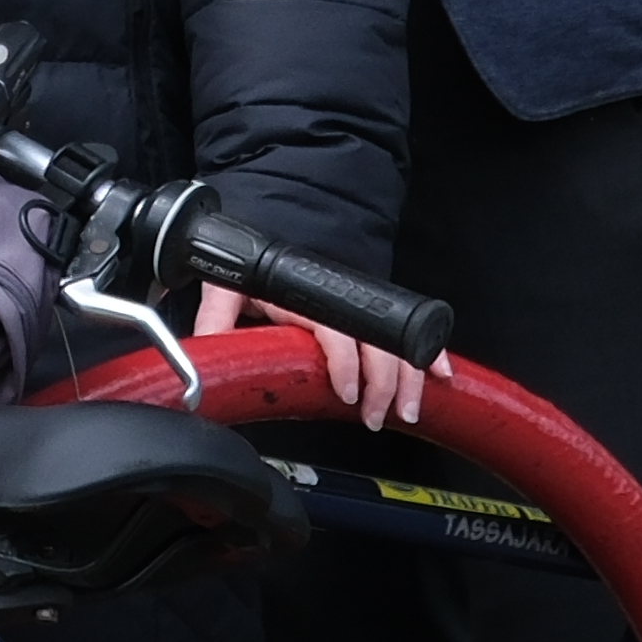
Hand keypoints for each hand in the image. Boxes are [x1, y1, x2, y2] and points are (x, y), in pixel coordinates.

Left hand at [198, 280, 429, 429]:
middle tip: (379, 418)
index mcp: (305, 298)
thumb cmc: (250, 264)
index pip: (335, 332)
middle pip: (377, 343)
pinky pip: (407, 333)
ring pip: (398, 342)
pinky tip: (443, 377)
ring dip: (410, 377)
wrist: (272, 223)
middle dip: (386, 383)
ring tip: (408, 411)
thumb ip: (215, 323)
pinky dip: (430, 354)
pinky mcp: (370, 313)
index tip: (349, 395)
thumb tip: (199, 361)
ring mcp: (359, 306)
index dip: (346, 364)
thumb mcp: (226, 289)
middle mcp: (338, 301)